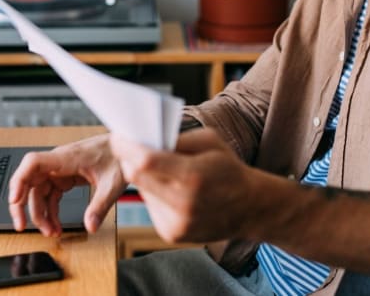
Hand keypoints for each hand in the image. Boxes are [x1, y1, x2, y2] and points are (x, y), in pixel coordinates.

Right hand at [8, 133, 125, 236]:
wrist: (127, 147)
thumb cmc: (119, 157)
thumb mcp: (112, 184)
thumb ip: (99, 206)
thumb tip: (90, 226)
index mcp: (66, 158)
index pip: (32, 163)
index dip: (19, 180)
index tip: (14, 200)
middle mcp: (58, 162)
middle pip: (29, 182)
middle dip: (22, 206)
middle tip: (22, 227)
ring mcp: (60, 170)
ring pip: (39, 192)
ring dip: (41, 213)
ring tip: (50, 232)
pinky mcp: (66, 176)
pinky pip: (51, 195)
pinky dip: (51, 211)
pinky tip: (56, 225)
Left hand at [110, 128, 259, 243]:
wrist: (250, 208)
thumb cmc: (230, 170)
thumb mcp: (211, 142)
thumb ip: (178, 138)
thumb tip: (145, 137)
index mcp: (194, 176)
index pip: (145, 161)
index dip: (127, 147)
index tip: (119, 135)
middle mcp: (183, 204)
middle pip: (136, 177)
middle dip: (129, 159)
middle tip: (129, 146)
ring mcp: (175, 223)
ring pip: (142, 191)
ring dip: (145, 177)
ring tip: (160, 168)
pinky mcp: (170, 234)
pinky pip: (151, 206)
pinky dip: (155, 193)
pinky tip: (171, 189)